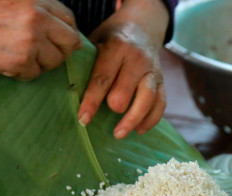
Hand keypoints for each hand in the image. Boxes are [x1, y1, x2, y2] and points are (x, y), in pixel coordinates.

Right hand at [0, 0, 81, 80]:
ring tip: (18, 56)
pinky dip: (23, 73)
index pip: (69, 18)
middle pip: (69, 41)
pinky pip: (35, 74)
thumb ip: (34, 9)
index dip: (65, 32)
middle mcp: (37, 16)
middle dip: (59, 50)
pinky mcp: (21, 60)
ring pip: (55, 61)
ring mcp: (31, 39)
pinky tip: (6, 63)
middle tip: (42, 53)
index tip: (58, 39)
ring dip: (40, 64)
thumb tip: (62, 27)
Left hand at [78, 0, 168, 138]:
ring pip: (147, 100)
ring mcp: (152, 71)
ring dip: (132, 120)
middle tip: (100, 119)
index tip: (83, 119)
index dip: (92, 102)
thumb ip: (87, 61)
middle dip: (113, 108)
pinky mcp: (162, 81)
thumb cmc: (112, 37)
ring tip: (119, 134)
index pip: (102, 79)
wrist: (143, 24)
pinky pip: (160, 104)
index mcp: (117, 47)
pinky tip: (139, 130)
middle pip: (124, 93)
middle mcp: (137, 59)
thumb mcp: (96, 40)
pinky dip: (151, 119)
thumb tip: (69, 91)